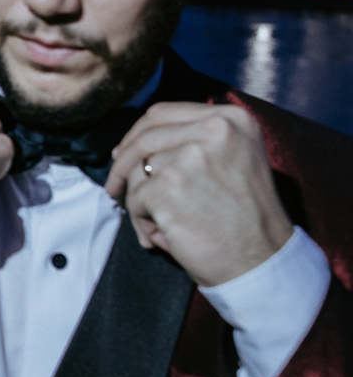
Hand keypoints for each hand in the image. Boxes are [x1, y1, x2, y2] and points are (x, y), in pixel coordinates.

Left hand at [105, 102, 293, 286]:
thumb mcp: (233, 160)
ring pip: (136, 171)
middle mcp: (213, 130)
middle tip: (114, 188)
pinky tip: (163, 237)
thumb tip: (128, 146)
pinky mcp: (168, 187)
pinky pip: (135, 199)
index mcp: (231, 119)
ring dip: (139, 202)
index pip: (162, 114)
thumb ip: (192, 141)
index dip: (136, 135)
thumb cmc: (244, 218)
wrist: (263, 262)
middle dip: (122, 165)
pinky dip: (142, 221)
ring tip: (161, 226)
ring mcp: (190, 158)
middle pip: (143, 139)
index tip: (123, 153)